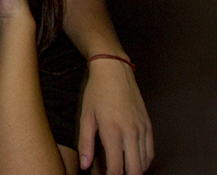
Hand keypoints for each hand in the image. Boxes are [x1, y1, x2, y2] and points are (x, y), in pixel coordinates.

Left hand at [78, 57, 152, 174]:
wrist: (114, 71)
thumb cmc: (97, 92)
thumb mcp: (86, 116)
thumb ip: (85, 143)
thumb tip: (85, 165)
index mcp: (112, 131)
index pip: (116, 167)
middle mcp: (130, 132)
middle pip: (134, 169)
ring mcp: (142, 129)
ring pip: (145, 162)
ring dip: (136, 170)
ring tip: (124, 171)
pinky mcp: (148, 125)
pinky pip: (151, 150)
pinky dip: (145, 161)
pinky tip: (136, 162)